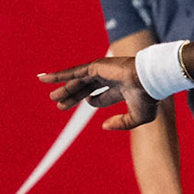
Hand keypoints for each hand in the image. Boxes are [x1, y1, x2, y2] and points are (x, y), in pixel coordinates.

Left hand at [38, 57, 157, 130]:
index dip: (94, 101)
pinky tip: (45, 79)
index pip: (101, 96)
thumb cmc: (147, 98)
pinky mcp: (94, 67)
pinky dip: (58, 76)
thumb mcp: (137, 118)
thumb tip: (104, 126)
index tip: (89, 103)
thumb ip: (121, 124)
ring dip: (64, 89)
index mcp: (120, 89)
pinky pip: (72, 73)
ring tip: (52, 98)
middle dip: (73, 97)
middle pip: (85, 89)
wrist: (148, 81)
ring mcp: (101, 71)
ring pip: (77, 82)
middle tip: (60, 105)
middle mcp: (110, 79)